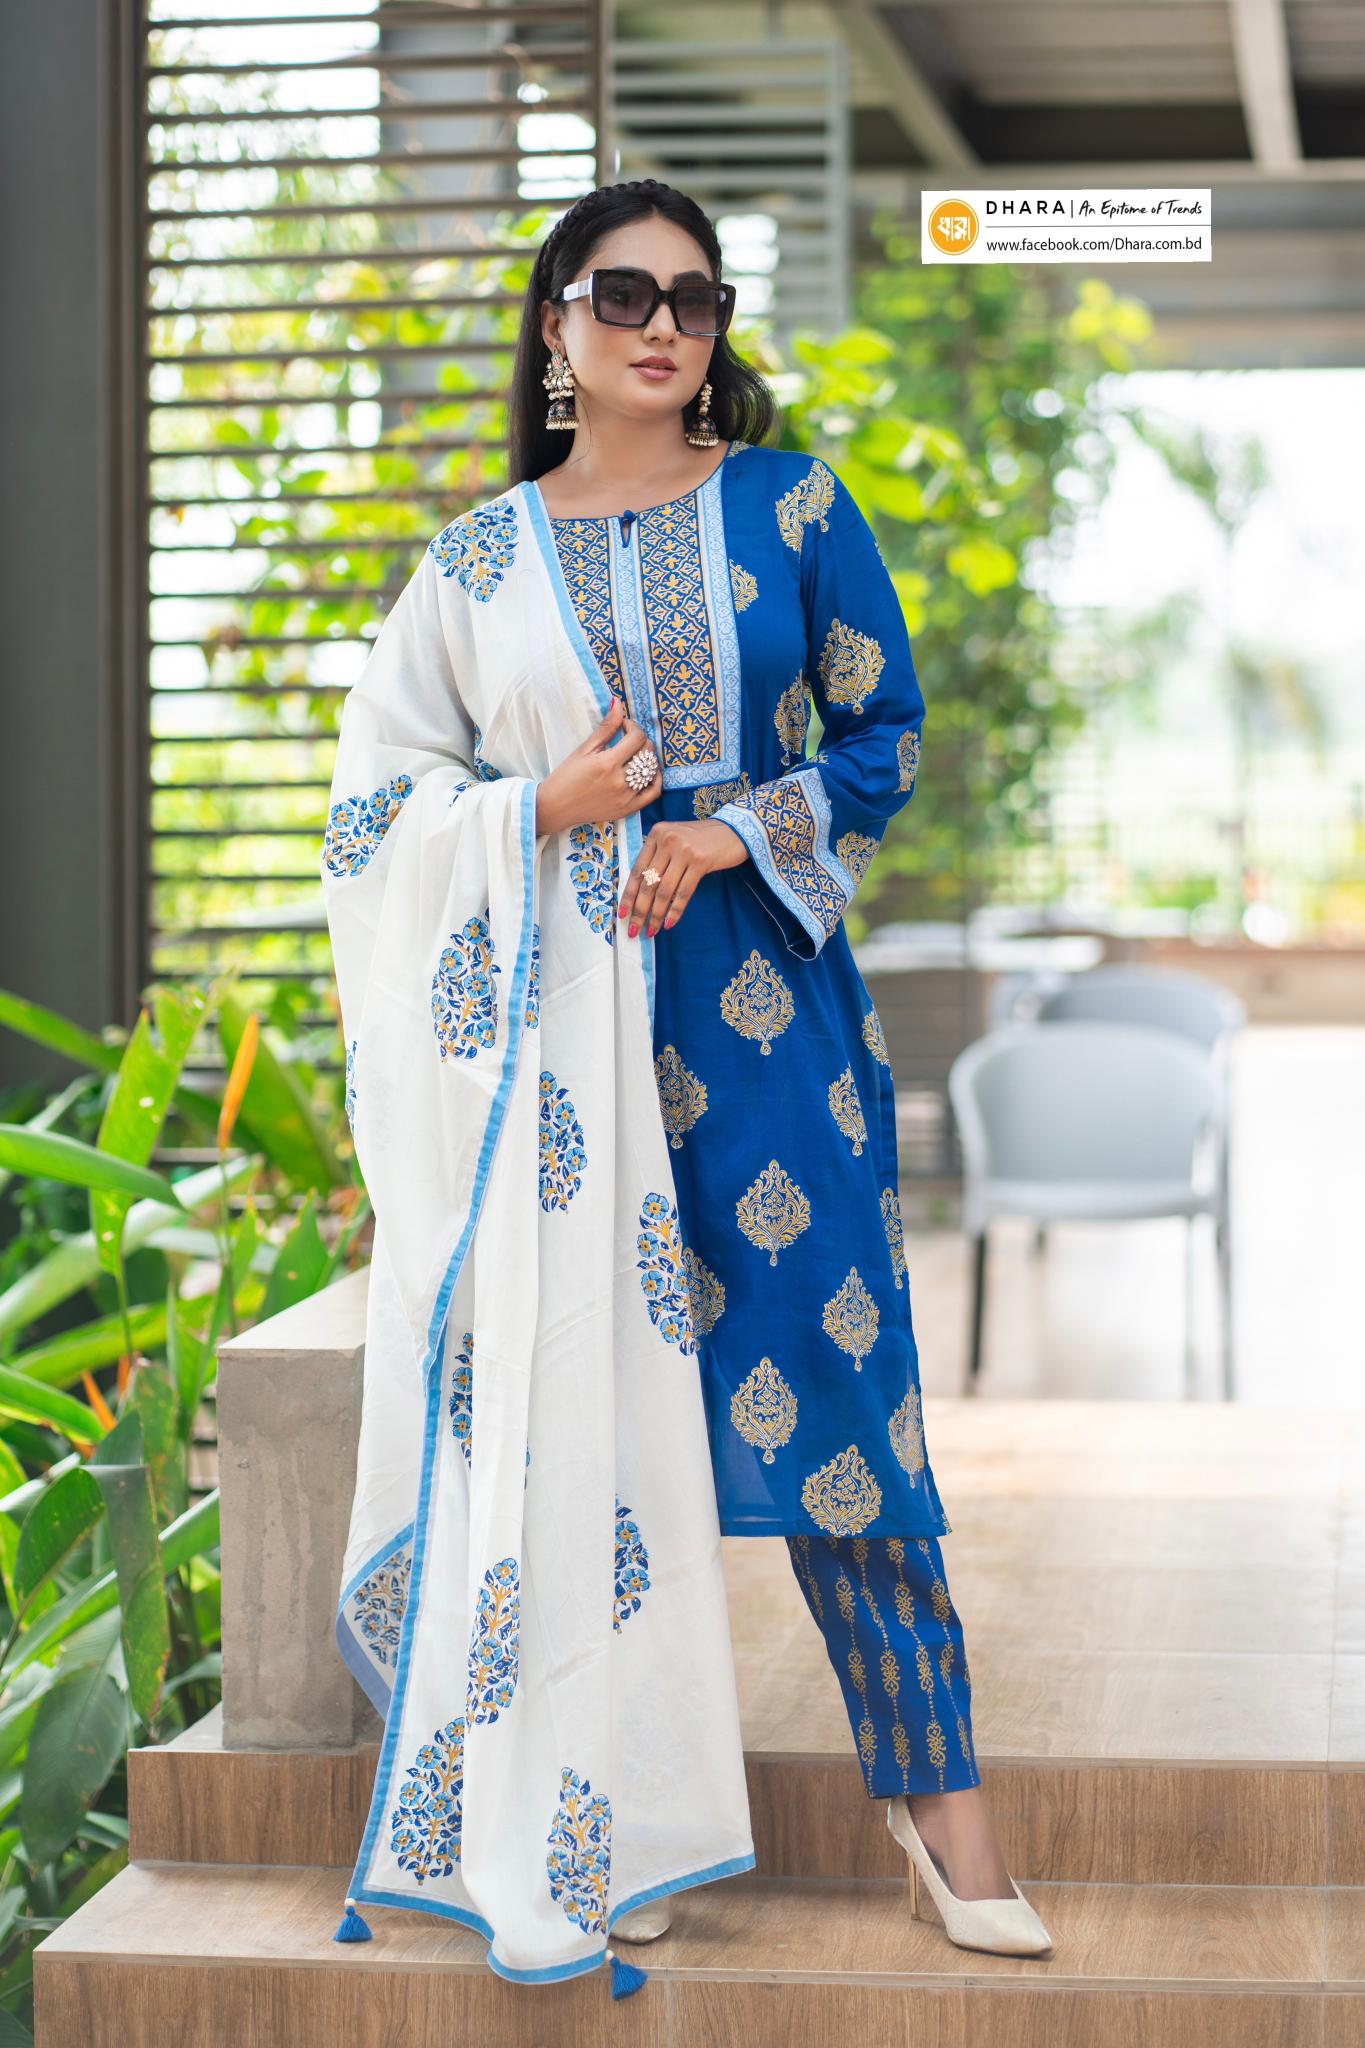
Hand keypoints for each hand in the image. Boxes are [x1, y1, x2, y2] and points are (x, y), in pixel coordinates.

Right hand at [534, 696, 660, 835]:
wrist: (556, 807)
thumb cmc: (566, 777)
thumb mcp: (584, 749)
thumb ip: (605, 727)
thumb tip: (618, 702)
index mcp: (607, 763)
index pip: (636, 738)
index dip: (633, 727)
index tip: (624, 726)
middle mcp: (619, 781)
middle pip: (647, 753)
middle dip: (641, 740)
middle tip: (630, 738)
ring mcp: (626, 797)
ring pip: (651, 771)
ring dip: (648, 757)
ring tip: (637, 754)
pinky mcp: (628, 809)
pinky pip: (653, 793)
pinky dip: (656, 779)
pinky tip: (650, 771)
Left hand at [618, 815, 748, 938]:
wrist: (735, 830)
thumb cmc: (703, 839)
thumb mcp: (676, 839)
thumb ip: (658, 856)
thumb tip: (641, 891)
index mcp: (656, 834)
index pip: (637, 869)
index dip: (628, 895)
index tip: (622, 915)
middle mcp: (667, 839)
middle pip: (648, 882)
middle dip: (639, 910)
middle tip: (633, 930)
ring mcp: (684, 850)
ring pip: (664, 890)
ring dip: (656, 915)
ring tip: (651, 931)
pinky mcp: (700, 861)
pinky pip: (683, 892)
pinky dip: (675, 911)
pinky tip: (670, 924)